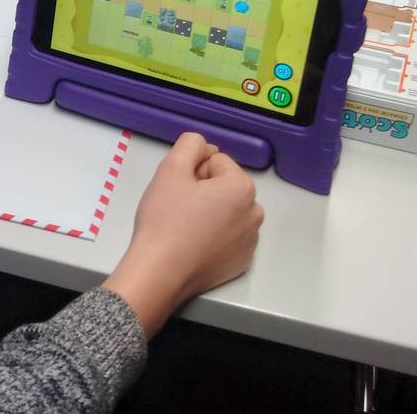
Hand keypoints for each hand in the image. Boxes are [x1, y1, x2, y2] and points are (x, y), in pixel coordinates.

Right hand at [102, 132, 262, 337]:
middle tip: (178, 207)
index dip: (192, 171)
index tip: (178, 189)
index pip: (216, 161)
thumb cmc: (165, 218)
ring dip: (210, 211)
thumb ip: (189, 145)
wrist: (161, 271)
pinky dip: (214, 235)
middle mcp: (255, 213)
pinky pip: (229, 236)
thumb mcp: (170, 169)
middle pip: (224, 186)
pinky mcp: (242, 262)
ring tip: (184, 226)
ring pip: (227, 211)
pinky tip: (193, 244)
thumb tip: (203, 145)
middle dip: (203, 190)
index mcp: (242, 188)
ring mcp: (251, 241)